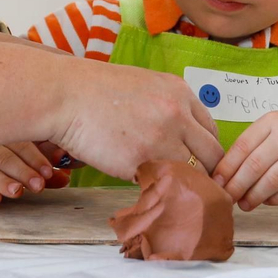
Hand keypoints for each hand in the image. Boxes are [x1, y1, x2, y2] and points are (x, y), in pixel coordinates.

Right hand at [0, 143, 72, 204]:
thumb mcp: (16, 157)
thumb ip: (41, 165)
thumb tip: (66, 176)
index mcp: (1, 137)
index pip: (20, 144)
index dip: (36, 158)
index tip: (50, 172)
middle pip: (5, 158)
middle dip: (23, 172)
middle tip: (39, 185)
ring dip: (3, 182)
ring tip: (17, 191)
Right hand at [50, 62, 223, 179]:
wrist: (65, 94)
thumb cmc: (95, 89)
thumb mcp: (143, 85)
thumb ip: (167, 106)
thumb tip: (179, 134)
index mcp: (180, 93)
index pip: (212, 131)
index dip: (207, 152)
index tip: (200, 163)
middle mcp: (178, 115)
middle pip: (212, 156)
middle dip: (206, 174)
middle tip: (195, 186)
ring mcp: (162, 140)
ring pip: (191, 175)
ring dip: (183, 185)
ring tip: (172, 191)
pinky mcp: (141, 162)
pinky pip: (160, 184)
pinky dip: (155, 188)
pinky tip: (145, 186)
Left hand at [213, 109, 277, 209]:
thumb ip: (255, 144)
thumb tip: (226, 172)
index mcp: (272, 121)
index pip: (242, 146)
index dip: (226, 167)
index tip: (215, 182)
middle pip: (254, 165)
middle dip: (236, 185)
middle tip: (226, 197)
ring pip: (271, 180)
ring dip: (254, 196)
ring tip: (244, 204)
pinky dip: (274, 199)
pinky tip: (266, 201)